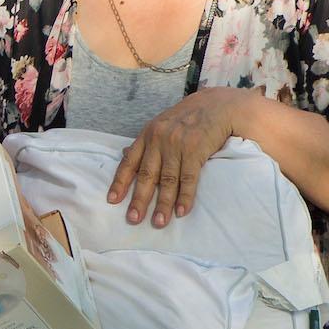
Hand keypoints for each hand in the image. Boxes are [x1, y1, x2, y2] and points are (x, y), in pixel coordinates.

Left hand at [109, 88, 243, 226]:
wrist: (216, 106)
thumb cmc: (186, 119)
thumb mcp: (159, 126)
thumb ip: (145, 143)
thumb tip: (125, 155)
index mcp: (146, 136)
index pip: (129, 163)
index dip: (120, 182)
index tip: (112, 200)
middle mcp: (158, 141)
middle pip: (146, 175)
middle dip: (139, 199)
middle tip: (133, 219)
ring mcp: (177, 146)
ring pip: (167, 180)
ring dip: (163, 204)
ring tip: (159, 222)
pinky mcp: (196, 151)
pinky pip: (189, 178)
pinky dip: (185, 196)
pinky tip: (182, 211)